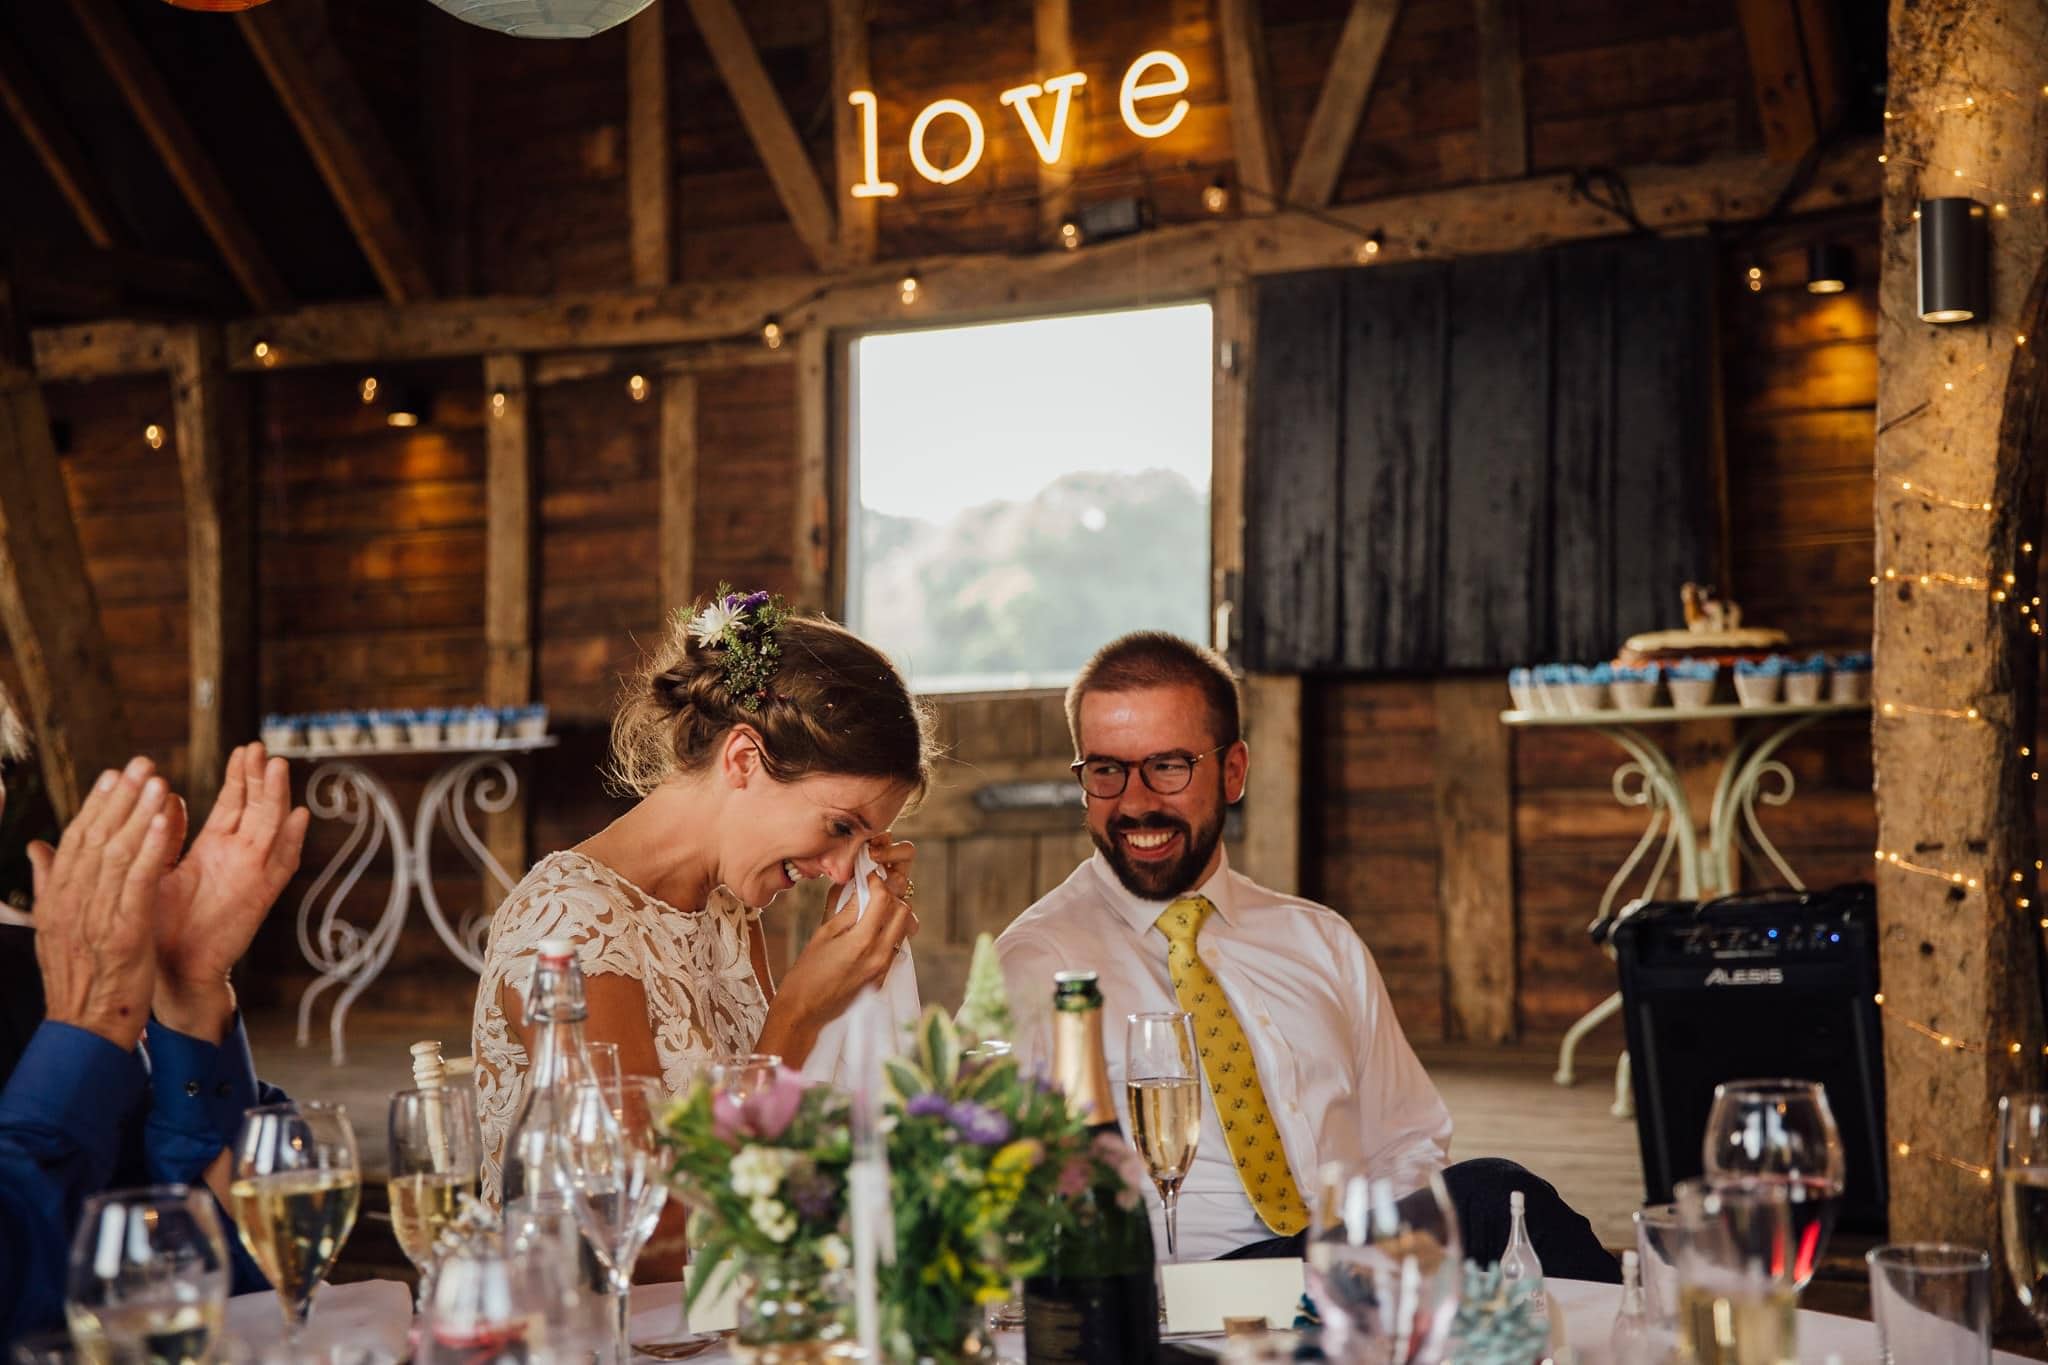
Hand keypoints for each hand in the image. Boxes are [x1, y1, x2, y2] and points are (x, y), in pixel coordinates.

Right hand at [26, 758, 177, 1049]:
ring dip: (139, 812)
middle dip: (119, 797)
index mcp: (58, 899)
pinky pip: (139, 880)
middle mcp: (73, 902)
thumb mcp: (55, 928)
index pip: (76, 841)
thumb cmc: (80, 978)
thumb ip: (50, 884)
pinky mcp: (123, 930)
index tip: (113, 774)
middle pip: (95, 838)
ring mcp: (96, 915)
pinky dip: (152, 846)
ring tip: (158, 781)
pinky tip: (168, 820)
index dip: (96, 805)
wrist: (86, 1027)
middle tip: (141, 763)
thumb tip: (36, 847)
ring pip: (116, 853)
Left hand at [152, 742, 310, 1038]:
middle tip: (260, 747)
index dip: (240, 777)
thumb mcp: (155, 869)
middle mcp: (238, 857)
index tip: (243, 749)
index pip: (233, 804)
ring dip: (276, 798)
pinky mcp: (259, 896)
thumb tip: (164, 796)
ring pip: (271, 828)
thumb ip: (164, 835)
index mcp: (214, 849)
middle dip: (259, 777)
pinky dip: (291, 842)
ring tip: (276, 766)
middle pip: (257, 808)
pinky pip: (281, 865)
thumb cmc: (159, 924)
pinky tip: (298, 817)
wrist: (172, 969)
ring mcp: (252, 875)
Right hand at [757, 838, 919, 1063]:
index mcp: (862, 941)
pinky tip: (870, 930)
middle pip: (902, 912)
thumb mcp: (823, 934)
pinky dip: (889, 933)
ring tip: (873, 908)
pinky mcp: (882, 979)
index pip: (884, 899)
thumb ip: (846, 909)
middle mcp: (879, 955)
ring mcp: (883, 969)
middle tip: (874, 889)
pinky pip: (896, 948)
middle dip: (891, 896)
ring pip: (903, 930)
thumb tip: (858, 886)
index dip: (877, 882)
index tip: (868, 876)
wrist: (804, 1012)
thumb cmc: (806, 972)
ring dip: (893, 914)